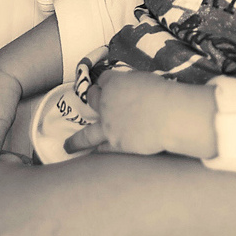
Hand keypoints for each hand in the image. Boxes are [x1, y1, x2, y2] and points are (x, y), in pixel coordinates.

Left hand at [64, 70, 216, 157]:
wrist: (168, 114)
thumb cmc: (162, 93)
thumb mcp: (145, 79)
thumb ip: (133, 84)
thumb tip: (132, 89)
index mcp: (114, 84)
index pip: (105, 79)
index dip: (107, 82)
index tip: (109, 84)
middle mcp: (106, 104)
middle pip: (93, 99)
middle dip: (92, 98)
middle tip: (90, 100)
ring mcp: (109, 126)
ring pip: (86, 134)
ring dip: (76, 141)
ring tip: (67, 146)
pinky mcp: (116, 144)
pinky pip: (101, 149)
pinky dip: (97, 152)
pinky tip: (91, 156)